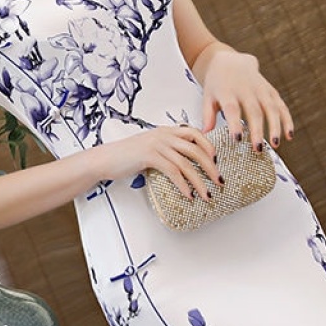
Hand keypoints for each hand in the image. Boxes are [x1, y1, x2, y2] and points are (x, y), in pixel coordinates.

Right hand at [99, 125, 220, 200]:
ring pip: (186, 163)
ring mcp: (157, 145)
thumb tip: (182, 164)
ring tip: (207, 194)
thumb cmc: (126, 156)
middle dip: (210, 167)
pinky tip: (189, 195)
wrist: (105, 159)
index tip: (216, 159)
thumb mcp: (150, 148)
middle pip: (196, 149)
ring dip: (199, 181)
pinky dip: (183, 185)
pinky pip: (173, 171)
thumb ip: (166, 151)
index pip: (194, 133)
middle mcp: (164, 135)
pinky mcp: (150, 156)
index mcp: (165, 131)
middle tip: (219, 181)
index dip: (208, 145)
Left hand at [198, 48, 292, 149]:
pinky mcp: (271, 91)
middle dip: (258, 131)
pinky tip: (289, 135)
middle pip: (254, 111)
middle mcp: (246, 90)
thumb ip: (207, 115)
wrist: (230, 60)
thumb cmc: (216, 84)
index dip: (235, 123)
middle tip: (258, 149)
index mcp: (227, 91)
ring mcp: (260, 89)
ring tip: (275, 145)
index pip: (232, 108)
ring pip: (271, 108)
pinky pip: (281, 105)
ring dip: (275, 127)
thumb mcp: (207, 96)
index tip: (238, 139)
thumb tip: (205, 134)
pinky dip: (287, 120)